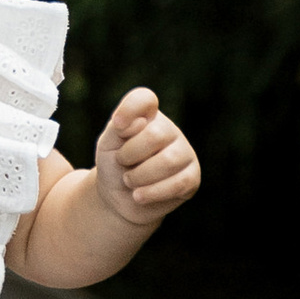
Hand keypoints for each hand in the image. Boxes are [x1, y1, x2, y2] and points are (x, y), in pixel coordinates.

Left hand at [95, 88, 200, 227]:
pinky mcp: (192, 178)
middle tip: (122, 163)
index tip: (117, 126)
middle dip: (130, 155)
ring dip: (140, 176)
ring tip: (129, 181)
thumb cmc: (114, 166)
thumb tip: (141, 123)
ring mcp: (184, 153)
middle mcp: (169, 131)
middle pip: (156, 135)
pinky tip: (139, 196)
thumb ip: (118, 129)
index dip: (130, 109)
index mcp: (148, 117)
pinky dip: (152, 192)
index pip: (145, 99)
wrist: (119, 199)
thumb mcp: (107, 145)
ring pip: (168, 161)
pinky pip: (178, 184)